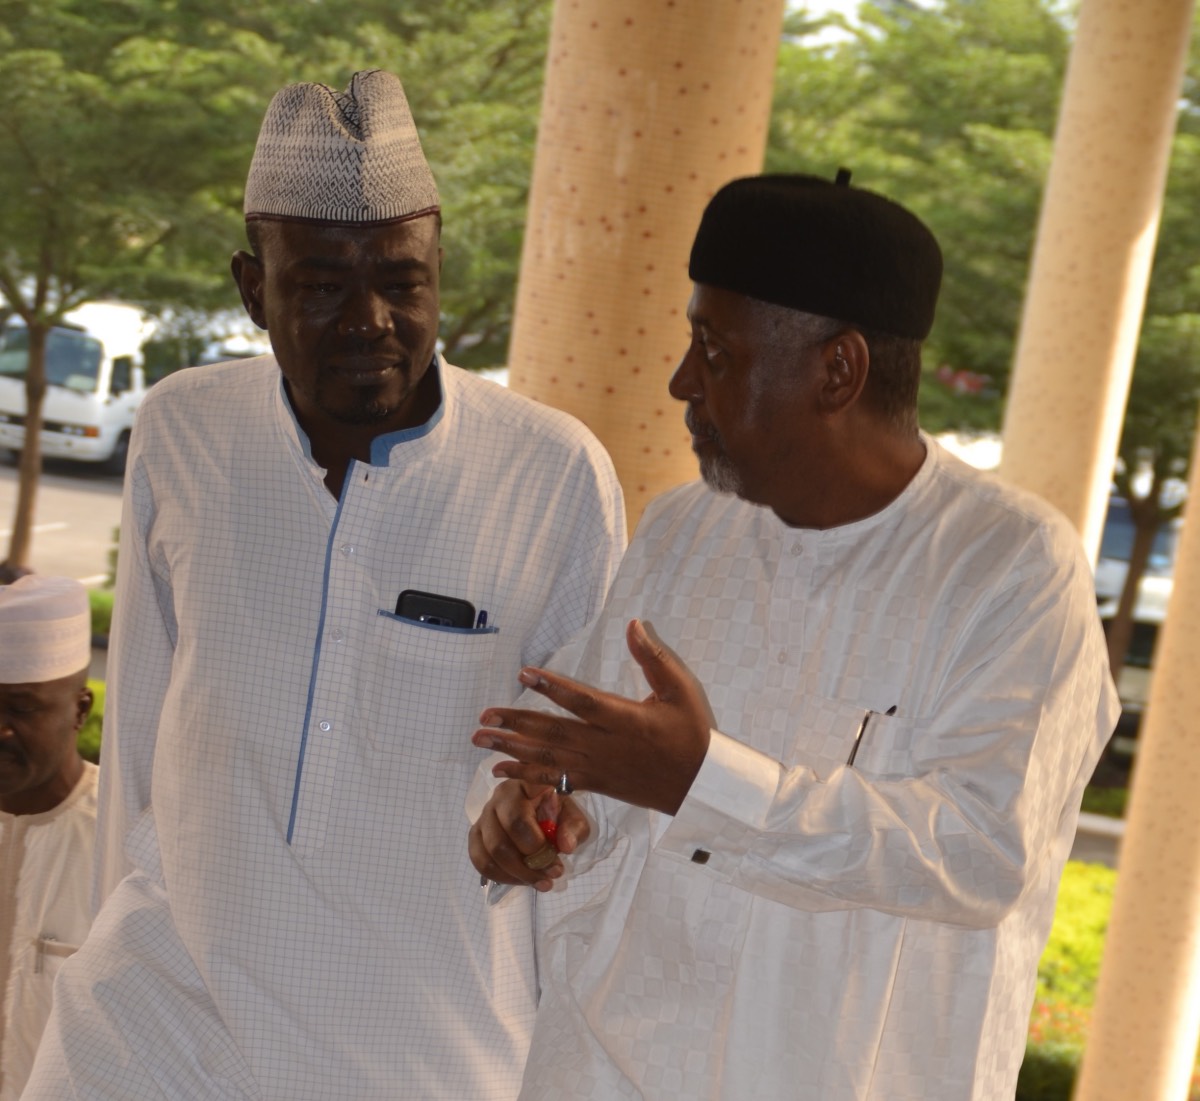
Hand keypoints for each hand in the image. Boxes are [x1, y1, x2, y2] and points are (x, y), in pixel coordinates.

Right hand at [468, 780, 590, 891]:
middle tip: (551, 877)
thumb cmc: (558, 811)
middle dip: (526, 867)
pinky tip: (524, 880)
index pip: (517, 819)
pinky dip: (503, 877)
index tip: (557, 863)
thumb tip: (566, 846)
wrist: (543, 811)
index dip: (535, 847)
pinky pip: (481, 863)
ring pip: (489, 855)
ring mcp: (482, 819)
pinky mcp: (476, 837)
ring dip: (517, 875)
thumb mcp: (573, 816)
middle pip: (500, 842)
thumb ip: (573, 829)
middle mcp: (496, 800)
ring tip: (542, 882)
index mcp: (520, 787)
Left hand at [471, 619, 713, 814]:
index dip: (552, 687)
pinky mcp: (595, 784)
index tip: (524, 673)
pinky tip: (499, 770)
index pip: (582, 701)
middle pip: (554, 732)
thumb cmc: (691, 734)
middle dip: (516, 722)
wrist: (700, 785)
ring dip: (511, 748)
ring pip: (547, 758)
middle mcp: (605, 746)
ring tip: (480, 739)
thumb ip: (653, 658)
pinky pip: (555, 780)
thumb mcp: (680, 690)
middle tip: (484, 715)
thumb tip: (633, 624)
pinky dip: (526, 775)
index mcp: (624, 719)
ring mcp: (597, 768)